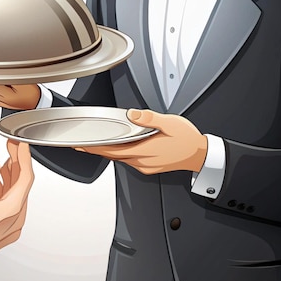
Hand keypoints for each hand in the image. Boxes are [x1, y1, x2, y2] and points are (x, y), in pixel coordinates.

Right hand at [0, 141, 33, 273]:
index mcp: (11, 209)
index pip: (25, 177)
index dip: (24, 157)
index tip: (22, 145)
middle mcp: (16, 218)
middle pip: (22, 185)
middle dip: (17, 164)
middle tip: (11, 148)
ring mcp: (12, 226)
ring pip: (17, 195)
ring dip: (11, 177)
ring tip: (5, 161)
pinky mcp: (6, 230)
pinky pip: (12, 205)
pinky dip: (6, 191)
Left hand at [76, 108, 207, 174]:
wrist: (199, 155)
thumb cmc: (187, 139)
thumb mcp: (170, 122)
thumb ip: (149, 118)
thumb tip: (132, 114)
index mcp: (144, 150)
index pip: (112, 150)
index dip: (95, 148)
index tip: (82, 145)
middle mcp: (142, 161)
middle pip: (112, 156)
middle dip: (95, 150)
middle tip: (80, 145)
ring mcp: (145, 165)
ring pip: (119, 159)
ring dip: (106, 152)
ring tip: (94, 145)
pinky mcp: (148, 166)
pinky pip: (128, 160)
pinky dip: (118, 154)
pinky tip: (116, 148)